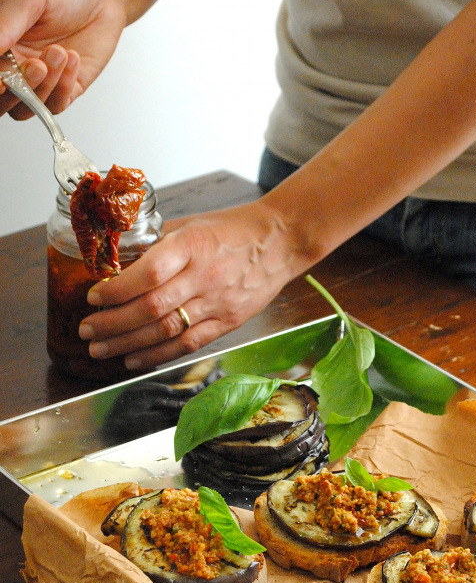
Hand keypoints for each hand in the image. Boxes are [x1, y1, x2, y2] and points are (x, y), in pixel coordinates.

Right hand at [0, 0, 127, 117]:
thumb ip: (7, 24)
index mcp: (2, 43)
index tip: (3, 78)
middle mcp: (17, 65)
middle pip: (4, 101)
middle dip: (20, 90)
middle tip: (38, 65)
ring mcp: (42, 80)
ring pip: (29, 107)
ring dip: (45, 86)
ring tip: (60, 52)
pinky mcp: (66, 89)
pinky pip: (57, 104)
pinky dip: (64, 86)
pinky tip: (72, 59)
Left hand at [78, 201, 308, 370]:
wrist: (281, 242)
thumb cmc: (234, 230)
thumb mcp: (192, 223)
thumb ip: (158, 243)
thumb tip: (119, 260)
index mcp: (192, 245)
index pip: (149, 272)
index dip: (118, 289)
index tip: (93, 297)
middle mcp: (204, 276)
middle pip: (152, 308)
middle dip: (113, 323)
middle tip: (87, 330)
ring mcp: (218, 303)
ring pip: (167, 331)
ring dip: (128, 343)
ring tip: (101, 349)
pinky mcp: (228, 322)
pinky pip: (189, 344)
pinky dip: (158, 355)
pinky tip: (133, 359)